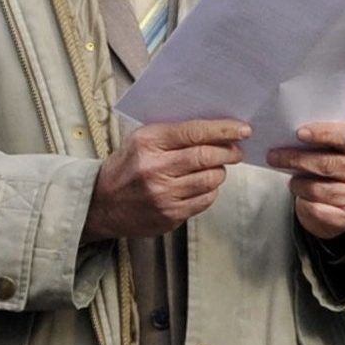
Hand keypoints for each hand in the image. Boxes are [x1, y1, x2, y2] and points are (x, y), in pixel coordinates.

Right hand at [86, 118, 245, 241]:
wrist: (102, 203)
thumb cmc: (126, 167)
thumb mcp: (141, 140)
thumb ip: (173, 133)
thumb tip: (214, 128)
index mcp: (147, 143)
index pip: (194, 132)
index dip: (223, 130)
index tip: (242, 129)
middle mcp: (155, 169)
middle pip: (206, 156)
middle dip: (228, 152)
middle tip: (236, 150)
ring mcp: (163, 196)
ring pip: (209, 180)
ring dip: (220, 171)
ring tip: (216, 167)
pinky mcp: (169, 216)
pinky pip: (204, 201)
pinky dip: (210, 190)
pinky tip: (204, 185)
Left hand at [270, 120, 344, 239]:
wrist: (340, 210)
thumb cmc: (332, 174)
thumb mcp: (333, 153)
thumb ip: (321, 143)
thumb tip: (290, 136)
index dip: (323, 134)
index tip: (299, 133)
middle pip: (327, 164)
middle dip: (296, 158)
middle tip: (273, 156)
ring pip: (317, 188)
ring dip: (298, 184)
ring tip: (293, 181)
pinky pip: (316, 208)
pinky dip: (303, 202)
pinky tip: (302, 197)